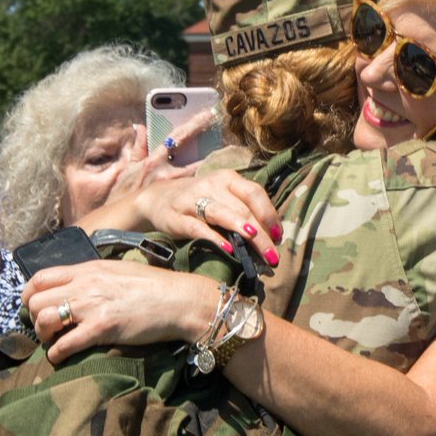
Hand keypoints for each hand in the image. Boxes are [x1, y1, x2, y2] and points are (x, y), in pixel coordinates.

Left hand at [20, 259, 217, 365]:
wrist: (179, 300)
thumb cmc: (154, 287)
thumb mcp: (118, 271)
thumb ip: (94, 277)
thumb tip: (78, 289)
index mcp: (87, 269)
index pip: (40, 277)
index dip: (29, 295)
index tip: (34, 307)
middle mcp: (84, 285)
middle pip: (36, 301)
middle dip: (34, 318)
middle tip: (45, 329)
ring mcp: (92, 306)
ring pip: (44, 320)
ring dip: (43, 336)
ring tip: (53, 342)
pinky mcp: (102, 328)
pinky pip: (65, 344)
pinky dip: (56, 354)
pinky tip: (60, 358)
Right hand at [132, 171, 283, 265]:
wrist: (157, 199)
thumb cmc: (199, 201)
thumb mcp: (222, 197)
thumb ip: (243, 209)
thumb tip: (271, 236)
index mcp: (227, 178)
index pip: (254, 193)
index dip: (269, 214)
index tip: (279, 236)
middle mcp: (211, 185)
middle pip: (243, 209)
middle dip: (262, 235)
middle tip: (273, 257)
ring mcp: (192, 200)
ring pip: (223, 215)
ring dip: (244, 232)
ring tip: (259, 248)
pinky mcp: (177, 217)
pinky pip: (198, 228)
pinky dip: (215, 238)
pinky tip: (228, 249)